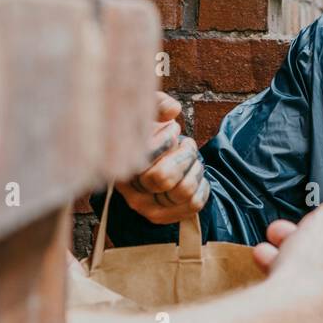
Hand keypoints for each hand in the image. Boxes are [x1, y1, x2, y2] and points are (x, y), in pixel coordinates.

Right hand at [116, 91, 209, 224]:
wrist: (154, 161)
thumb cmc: (150, 131)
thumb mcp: (149, 112)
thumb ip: (158, 104)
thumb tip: (173, 109)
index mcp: (121, 166)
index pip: (144, 159)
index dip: (165, 140)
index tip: (173, 127)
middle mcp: (130, 193)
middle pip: (164, 177)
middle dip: (184, 153)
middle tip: (185, 142)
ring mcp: (149, 209)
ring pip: (184, 190)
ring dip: (195, 167)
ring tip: (190, 156)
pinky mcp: (167, 217)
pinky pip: (196, 203)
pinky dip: (202, 183)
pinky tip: (193, 172)